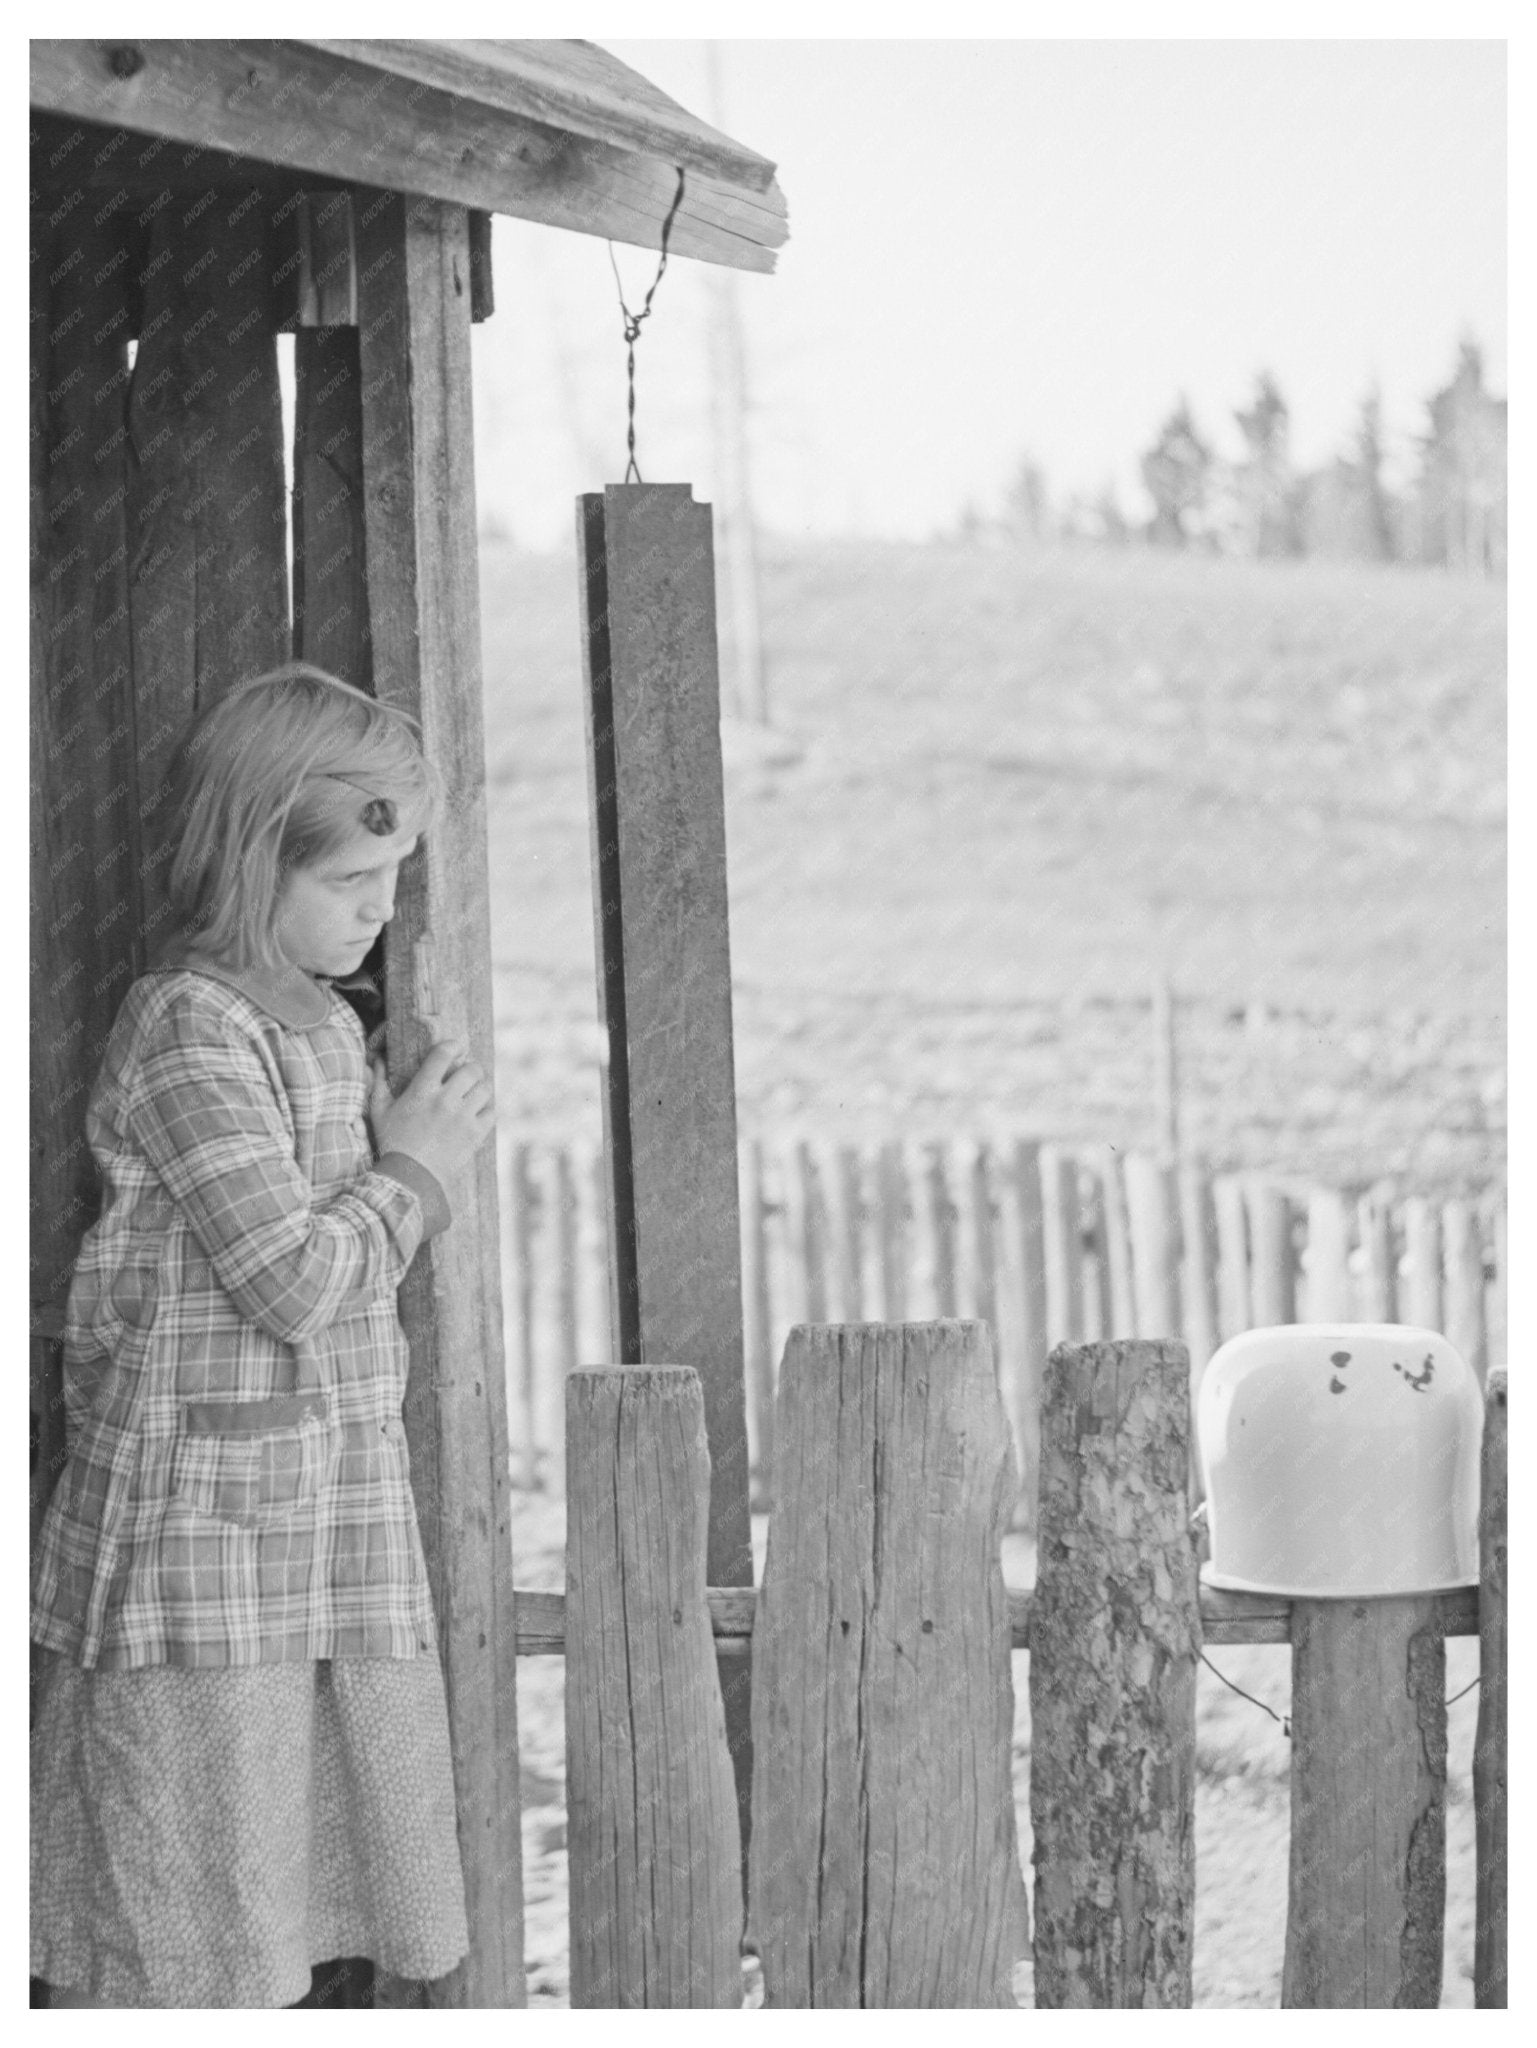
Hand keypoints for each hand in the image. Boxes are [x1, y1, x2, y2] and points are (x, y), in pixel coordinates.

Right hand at [369, 1037, 494, 1186]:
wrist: (409, 1178)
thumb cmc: (391, 1143)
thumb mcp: (378, 1111)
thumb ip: (378, 1083)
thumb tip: (376, 1060)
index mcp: (422, 1090)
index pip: (444, 1053)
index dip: (453, 1046)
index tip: (455, 1049)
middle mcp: (445, 1100)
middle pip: (472, 1069)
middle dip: (471, 1069)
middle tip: (467, 1075)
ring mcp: (462, 1117)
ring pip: (485, 1089)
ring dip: (480, 1089)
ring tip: (472, 1095)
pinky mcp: (475, 1134)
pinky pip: (491, 1112)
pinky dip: (486, 1110)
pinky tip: (476, 1114)